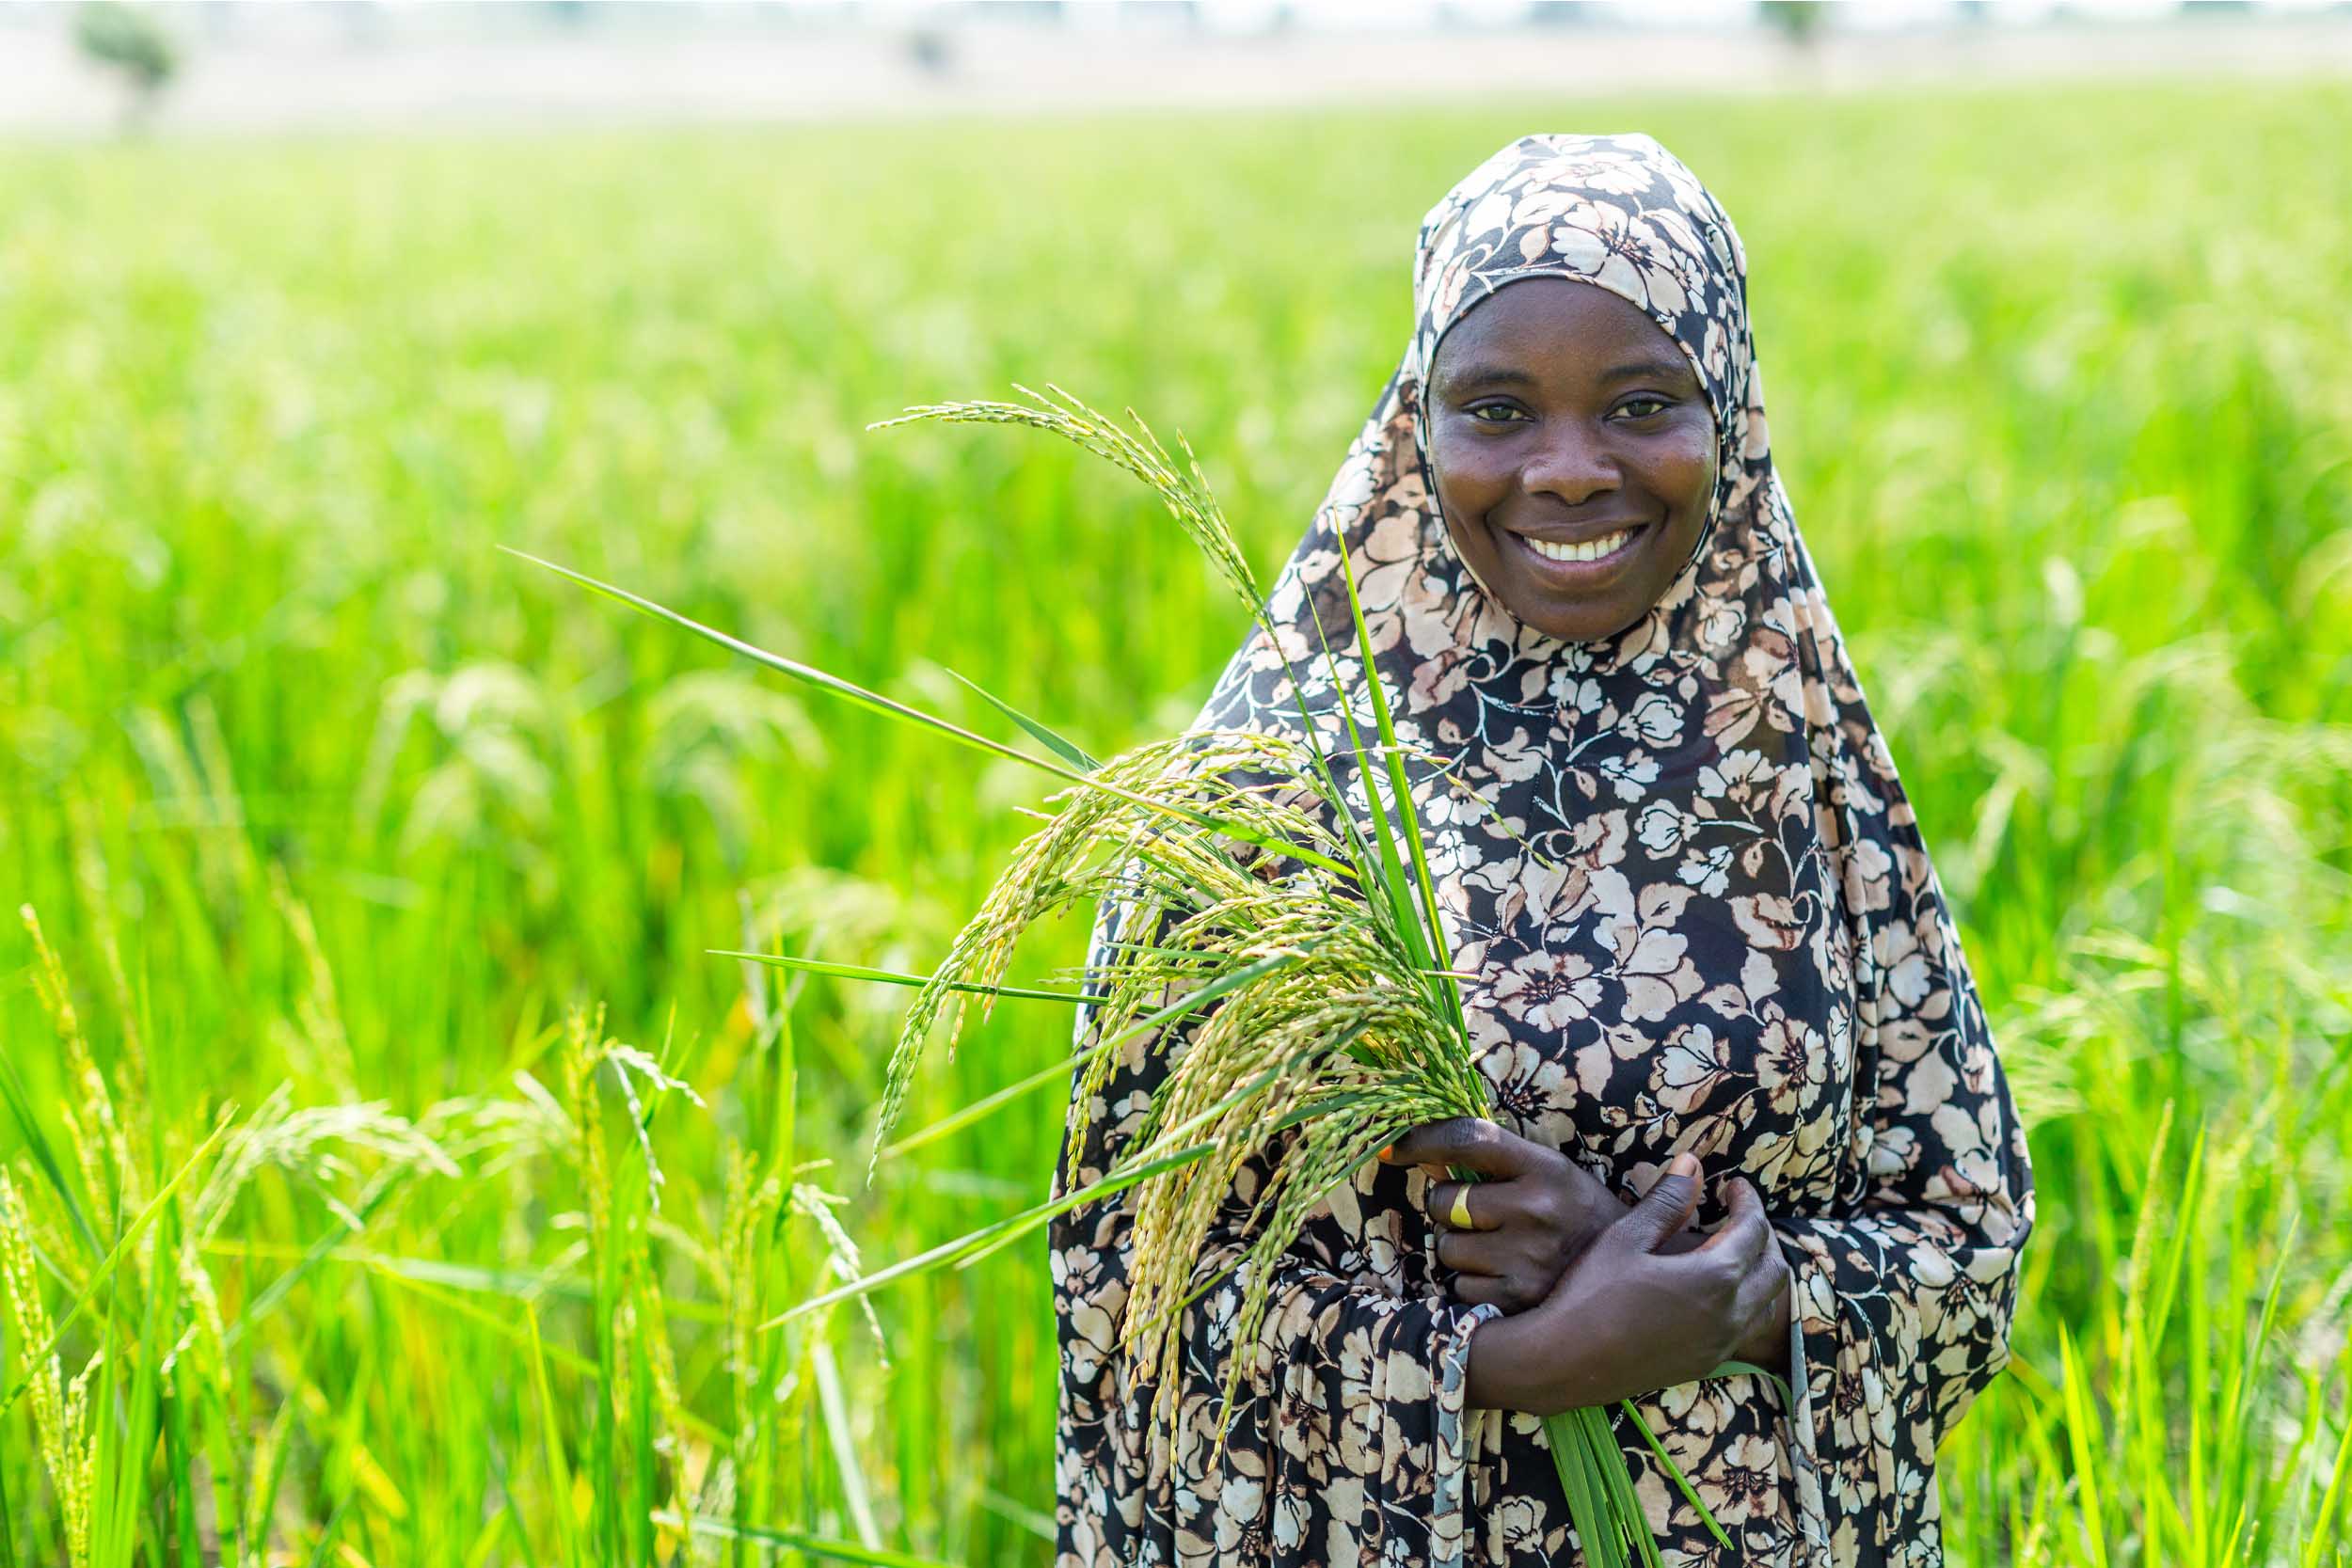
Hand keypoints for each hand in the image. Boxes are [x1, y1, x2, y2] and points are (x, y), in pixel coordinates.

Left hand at [1378, 1116, 1621, 1314]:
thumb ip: (1498, 1162)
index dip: (1422, 1139)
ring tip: (1500, 1251)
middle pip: (1443, 1201)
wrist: (1632, 1280)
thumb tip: (1423, 1156)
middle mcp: (1536, 1210)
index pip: (1470, 1139)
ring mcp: (1527, 1258)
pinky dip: (1473, 1286)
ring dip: (1460, 1250)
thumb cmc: (1578, 1219)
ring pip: (1447, 1248)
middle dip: (1449, 1209)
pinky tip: (1506, 1280)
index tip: (1393, 1147)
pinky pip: (1460, 1287)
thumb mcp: (1552, 1175)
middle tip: (1479, 1217)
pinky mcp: (1518, 1301)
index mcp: (1546, 1168)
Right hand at [1464, 1153, 1791, 1414]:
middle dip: (1763, 1235)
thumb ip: (1667, 1201)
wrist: (1564, 1363)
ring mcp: (1720, 1345)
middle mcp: (1730, 1315)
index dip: (1748, 1202)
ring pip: (1765, 1302)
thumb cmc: (1591, 1294)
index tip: (1733, 1185)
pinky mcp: (1705, 1364)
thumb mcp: (1626, 1238)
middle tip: (1737, 1213)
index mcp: (1715, 1278)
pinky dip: (1745, 1300)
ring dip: (1758, 1270)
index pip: (1754, 1231)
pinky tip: (1713, 1289)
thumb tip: (1693, 1162)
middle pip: (1774, 1269)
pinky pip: (1745, 1326)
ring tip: (1730, 1248)